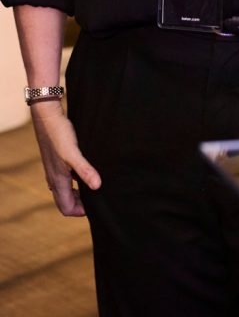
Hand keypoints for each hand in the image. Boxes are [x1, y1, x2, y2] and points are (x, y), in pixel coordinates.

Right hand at [30, 101, 100, 216]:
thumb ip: (85, 170)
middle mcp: (54, 179)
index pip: (66, 208)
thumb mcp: (73, 153)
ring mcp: (55, 170)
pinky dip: (77, 181)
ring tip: (95, 186)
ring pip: (66, 190)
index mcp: (58, 181)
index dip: (80, 212)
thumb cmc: (59, 135)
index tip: (96, 207)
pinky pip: (67, 179)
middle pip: (66, 201)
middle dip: (80, 204)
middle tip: (98, 198)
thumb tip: (97, 187)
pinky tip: (88, 171)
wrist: (48, 118)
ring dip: (79, 193)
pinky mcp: (58, 161)